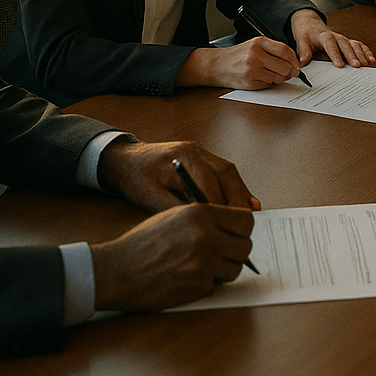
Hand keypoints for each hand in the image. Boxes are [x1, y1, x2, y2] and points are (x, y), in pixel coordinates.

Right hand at [90, 203, 254, 311]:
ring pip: (235, 267)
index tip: (235, 235)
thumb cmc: (142, 243)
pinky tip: (188, 278)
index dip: (241, 229)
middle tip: (221, 254)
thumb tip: (234, 227)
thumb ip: (206, 218)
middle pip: (245, 245)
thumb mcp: (174, 216)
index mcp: (201, 213)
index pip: (246, 220)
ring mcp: (204, 263)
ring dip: (224, 269)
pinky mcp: (198, 286)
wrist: (116, 271)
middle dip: (235, 251)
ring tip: (202, 266)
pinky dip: (208, 283)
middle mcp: (206, 236)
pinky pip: (218, 284)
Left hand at [98, 138, 257, 211]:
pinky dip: (236, 188)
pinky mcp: (204, 157)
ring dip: (240, 193)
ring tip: (249, 215)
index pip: (209, 183)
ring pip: (230, 172)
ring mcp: (202, 152)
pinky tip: (245, 202)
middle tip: (245, 222)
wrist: (125, 159)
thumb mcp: (148, 196)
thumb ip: (173, 208)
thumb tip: (198, 223)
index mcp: (183, 157)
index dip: (219, 205)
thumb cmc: (135, 177)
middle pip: (227, 174)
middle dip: (238, 199)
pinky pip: (225, 172)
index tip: (226, 225)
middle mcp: (197, 151)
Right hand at [177, 36, 301, 89]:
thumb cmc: (236, 55)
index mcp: (258, 43)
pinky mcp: (249, 82)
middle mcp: (255, 55)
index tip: (296, 65)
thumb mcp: (253, 45)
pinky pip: (268, 85)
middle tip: (290, 73)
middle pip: (284, 66)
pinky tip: (262, 79)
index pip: (285, 51)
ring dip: (280, 79)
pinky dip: (269, 84)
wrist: (215, 65)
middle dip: (290, 72)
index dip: (294, 60)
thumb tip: (292, 61)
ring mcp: (252, 69)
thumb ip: (272, 50)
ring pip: (278, 77)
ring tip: (274, 76)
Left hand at [289, 9, 374, 67]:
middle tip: (357, 65)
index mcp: (324, 36)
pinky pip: (359, 45)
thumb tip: (302, 63)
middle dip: (352, 55)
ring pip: (354, 45)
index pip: (330, 45)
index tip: (340, 65)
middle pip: (346, 45)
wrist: (310, 25)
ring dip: (361, 54)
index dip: (336, 54)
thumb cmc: (307, 34)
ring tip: (367, 63)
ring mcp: (343, 39)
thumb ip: (303, 51)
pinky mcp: (348, 42)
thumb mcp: (301, 41)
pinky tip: (371, 59)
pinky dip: (366, 51)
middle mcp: (336, 37)